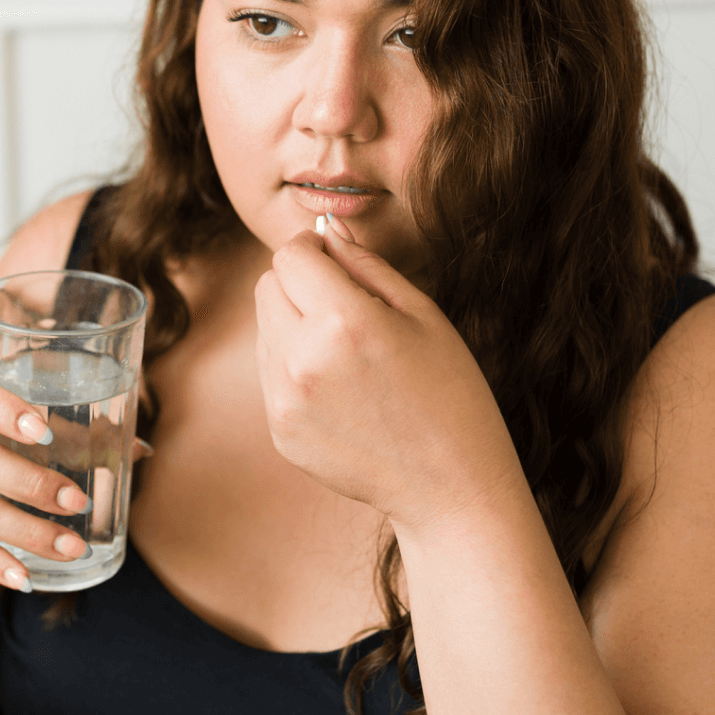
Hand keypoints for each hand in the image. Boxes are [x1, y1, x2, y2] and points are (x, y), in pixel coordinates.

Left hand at [254, 221, 518, 530]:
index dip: (313, 249)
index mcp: (343, 321)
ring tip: (347, 352)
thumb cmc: (450, 393)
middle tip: (345, 306)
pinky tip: (341, 388)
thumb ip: (366, 265)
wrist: (450, 486)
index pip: (290, 255)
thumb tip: (327, 229)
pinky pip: (269, 373)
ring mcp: (284, 400)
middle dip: (299, 283)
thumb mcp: (423, 314)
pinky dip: (294, 367)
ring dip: (293, 324)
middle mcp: (302, 360)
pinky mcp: (278, 431)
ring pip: (263, 328)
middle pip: (267, 286)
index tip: (335, 261)